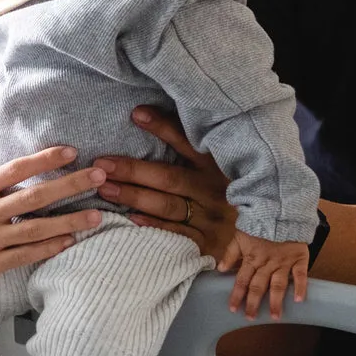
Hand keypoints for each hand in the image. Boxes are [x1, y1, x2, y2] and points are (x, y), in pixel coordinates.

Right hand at [0, 130, 106, 297]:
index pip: (16, 169)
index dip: (46, 159)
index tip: (71, 151)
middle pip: (36, 196)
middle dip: (71, 184)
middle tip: (100, 175)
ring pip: (38, 228)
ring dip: (70, 220)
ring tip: (97, 214)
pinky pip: (26, 255)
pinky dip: (49, 248)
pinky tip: (69, 241)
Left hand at [94, 106, 237, 258]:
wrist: (254, 231)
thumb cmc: (222, 191)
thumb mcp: (213, 166)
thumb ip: (187, 145)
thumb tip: (144, 114)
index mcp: (215, 165)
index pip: (186, 142)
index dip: (162, 127)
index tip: (136, 114)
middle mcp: (214, 189)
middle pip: (169, 177)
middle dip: (132, 170)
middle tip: (102, 165)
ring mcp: (212, 217)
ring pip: (167, 205)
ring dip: (134, 196)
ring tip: (105, 189)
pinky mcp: (207, 241)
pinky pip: (175, 232)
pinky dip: (152, 224)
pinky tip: (130, 217)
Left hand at [219, 232, 308, 319]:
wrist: (280, 211)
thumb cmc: (258, 224)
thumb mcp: (240, 236)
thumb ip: (230, 253)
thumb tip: (220, 269)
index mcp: (251, 259)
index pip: (242, 280)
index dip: (237, 295)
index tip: (233, 309)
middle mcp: (267, 264)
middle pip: (259, 286)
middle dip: (254, 303)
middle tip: (250, 317)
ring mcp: (284, 263)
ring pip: (278, 285)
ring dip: (276, 301)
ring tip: (275, 316)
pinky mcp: (299, 259)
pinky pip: (301, 275)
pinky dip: (301, 287)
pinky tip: (298, 300)